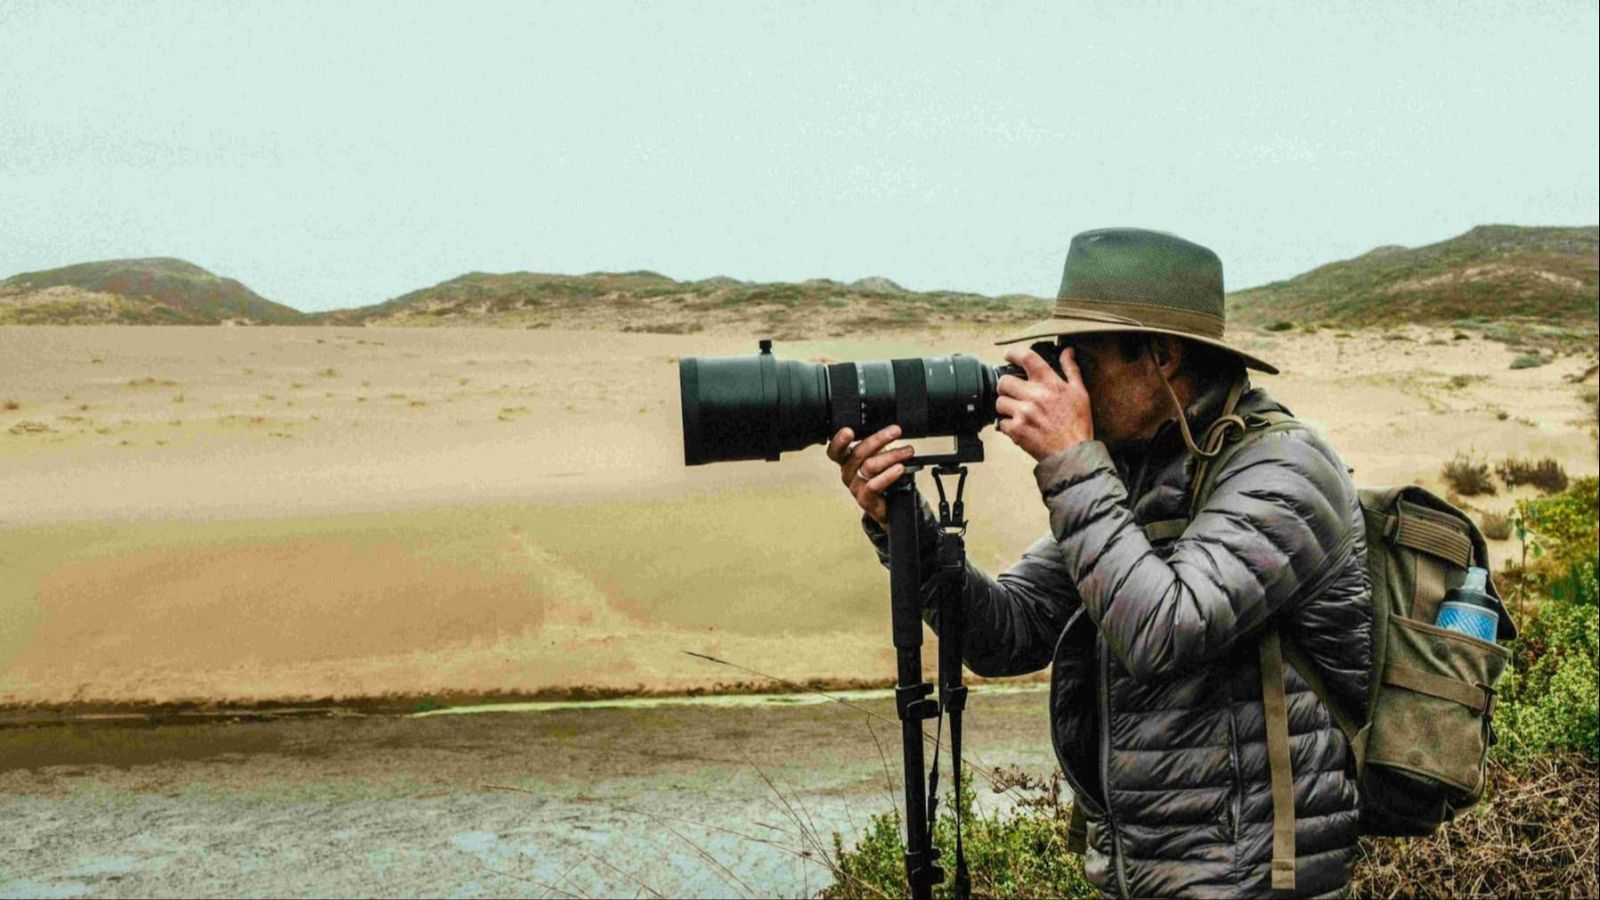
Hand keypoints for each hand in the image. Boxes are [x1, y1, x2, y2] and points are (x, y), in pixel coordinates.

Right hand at [825, 424, 913, 527]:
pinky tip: (899, 468)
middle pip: (858, 453)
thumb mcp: (877, 456)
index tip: (848, 431)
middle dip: (879, 439)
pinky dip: (888, 475)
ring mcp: (855, 487)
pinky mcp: (865, 500)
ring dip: (892, 456)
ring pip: (869, 467)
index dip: (839, 441)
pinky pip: (874, 486)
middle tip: (895, 431)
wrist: (890, 504)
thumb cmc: (881, 475)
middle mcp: (848, 473)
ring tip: (908, 451)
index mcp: (846, 460)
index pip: (836, 450)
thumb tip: (890, 430)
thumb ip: (877, 444)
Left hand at [995, 346, 1092, 460]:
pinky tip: (1020, 428)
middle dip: (1007, 386)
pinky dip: (1007, 426)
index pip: (1027, 357)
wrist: (1073, 454)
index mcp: (1050, 383)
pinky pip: (1000, 422)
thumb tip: (1067, 351)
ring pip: (1000, 402)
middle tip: (1013, 393)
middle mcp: (1035, 395)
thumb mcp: (1080, 393)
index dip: (1013, 353)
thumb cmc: (1078, 425)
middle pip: (1004, 381)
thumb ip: (1071, 370)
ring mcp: (1024, 413)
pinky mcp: (1016, 430)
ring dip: (1006, 407)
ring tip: (1018, 413)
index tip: (1009, 355)